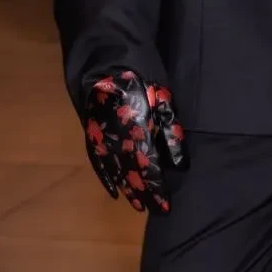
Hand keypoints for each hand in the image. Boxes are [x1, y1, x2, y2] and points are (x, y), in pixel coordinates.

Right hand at [83, 71, 187, 214]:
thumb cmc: (142, 77)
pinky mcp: (91, 133)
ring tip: (138, 205)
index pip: (149, 168)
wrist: (105, 59)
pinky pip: (97, 161)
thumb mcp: (164, 100)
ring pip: (115, 171)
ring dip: (127, 189)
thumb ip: (171, 133)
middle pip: (132, 173)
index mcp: (138, 130)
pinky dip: (105, 177)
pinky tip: (113, 190)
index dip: (157, 188)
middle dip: (145, 194)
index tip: (166, 206)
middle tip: (155, 212)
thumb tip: (180, 165)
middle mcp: (117, 139)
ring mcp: (101, 137)